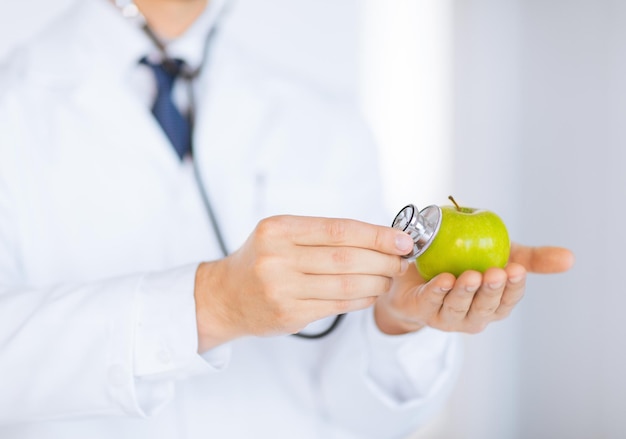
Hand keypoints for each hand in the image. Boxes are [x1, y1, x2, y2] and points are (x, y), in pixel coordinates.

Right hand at [194, 216, 414, 350]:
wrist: (224, 296)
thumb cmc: (261, 260)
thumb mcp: (280, 235)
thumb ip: (322, 235)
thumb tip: (379, 237)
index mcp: (278, 230)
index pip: (339, 230)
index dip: (376, 235)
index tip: (402, 240)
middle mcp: (277, 258)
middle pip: (346, 258)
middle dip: (382, 260)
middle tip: (400, 261)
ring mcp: (281, 289)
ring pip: (346, 284)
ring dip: (377, 281)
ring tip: (388, 277)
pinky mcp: (288, 314)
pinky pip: (337, 305)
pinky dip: (362, 299)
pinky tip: (371, 293)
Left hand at [374, 243, 574, 334]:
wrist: (418, 268)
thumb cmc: (466, 263)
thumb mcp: (501, 255)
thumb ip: (532, 259)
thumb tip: (570, 258)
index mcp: (495, 305)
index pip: (509, 300)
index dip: (513, 287)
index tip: (517, 270)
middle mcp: (474, 316)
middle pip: (485, 307)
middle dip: (492, 291)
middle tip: (496, 272)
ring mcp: (447, 317)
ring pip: (458, 308)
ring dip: (465, 292)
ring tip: (471, 275)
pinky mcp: (422, 310)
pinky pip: (431, 301)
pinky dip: (437, 292)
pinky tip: (443, 279)